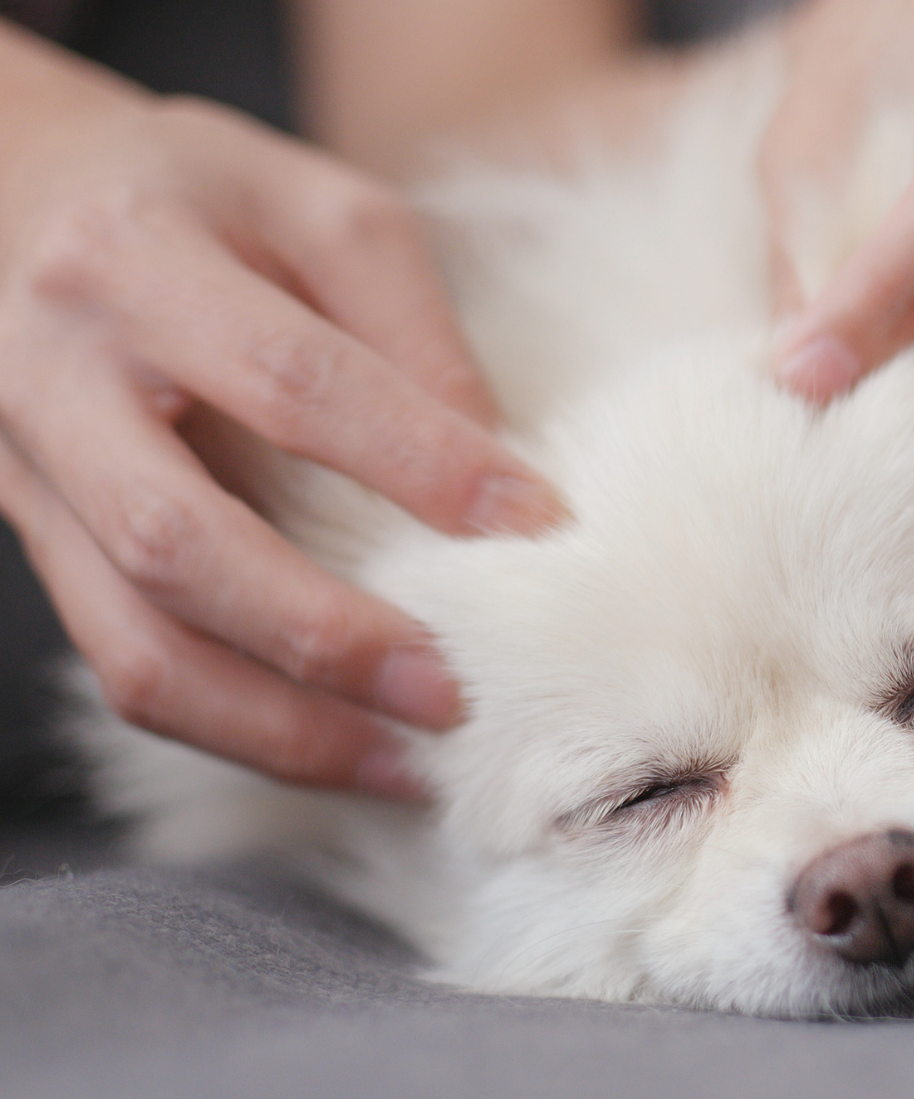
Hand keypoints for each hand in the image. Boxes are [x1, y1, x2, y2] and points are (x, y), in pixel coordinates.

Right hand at [0, 39, 567, 796]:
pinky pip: (123, 663)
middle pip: (178, 540)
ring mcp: (25, 474)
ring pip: (132, 642)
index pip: (287, 379)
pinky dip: (236, 727)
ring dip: (276, 727)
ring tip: (405, 766)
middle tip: (453, 691)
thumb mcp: (309, 202)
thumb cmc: (190, 193)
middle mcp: (53, 377)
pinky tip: (339, 747)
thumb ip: (405, 318)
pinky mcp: (36, 541)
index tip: (532, 518)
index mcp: (132, 262)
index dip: (416, 459)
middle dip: (324, 635)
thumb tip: (494, 463)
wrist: (3, 190)